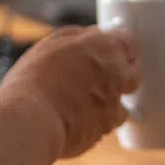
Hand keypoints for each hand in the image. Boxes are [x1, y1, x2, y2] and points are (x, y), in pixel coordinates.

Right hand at [1, 26, 140, 158]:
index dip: (120, 48)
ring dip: (109, 102)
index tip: (110, 52)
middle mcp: (118, 74)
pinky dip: (97, 123)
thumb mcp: (51, 43)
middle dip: (121, 74)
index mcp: (106, 48)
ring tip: (81, 103)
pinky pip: (107, 124)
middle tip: (98, 76)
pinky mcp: (105, 129)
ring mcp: (115, 104)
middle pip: (134, 72)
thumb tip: (92, 35)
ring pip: (122, 101)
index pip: (130, 43)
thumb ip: (78, 36)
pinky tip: (77, 121)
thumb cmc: (35, 80)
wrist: (30, 120)